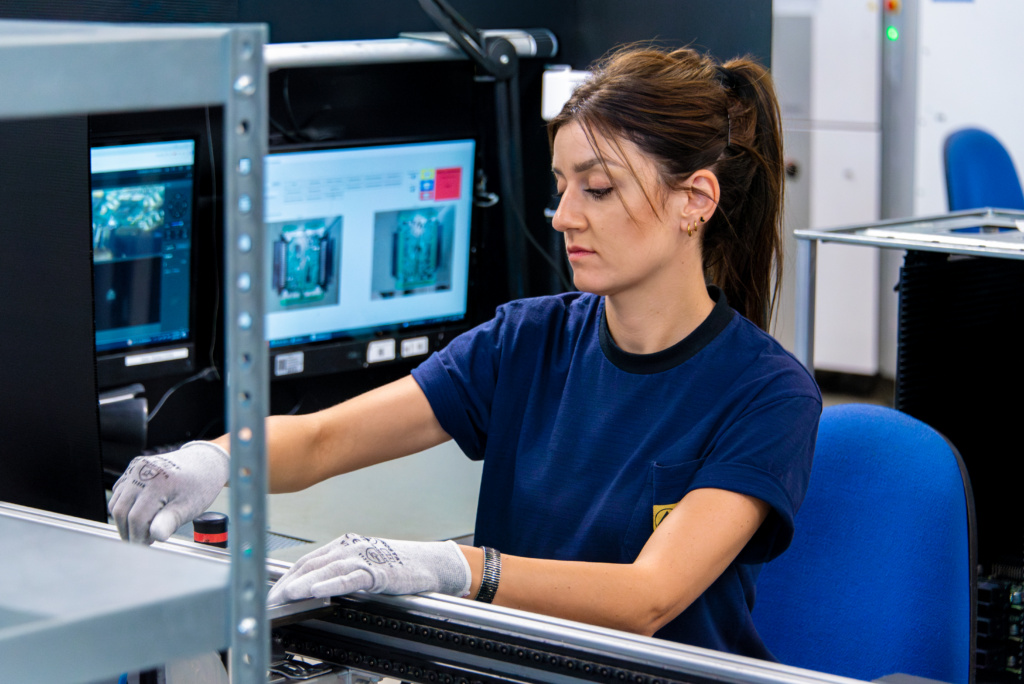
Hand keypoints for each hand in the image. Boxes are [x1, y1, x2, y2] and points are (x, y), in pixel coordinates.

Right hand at [108, 441, 228, 544]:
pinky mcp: (134, 467)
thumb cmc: (199, 485)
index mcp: (157, 482)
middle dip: (129, 531)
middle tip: (143, 541)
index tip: (144, 547)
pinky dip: (125, 506)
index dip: (138, 537)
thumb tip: (156, 536)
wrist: (205, 463)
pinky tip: (141, 513)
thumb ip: (170, 521)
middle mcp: (142, 471)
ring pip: (116, 502)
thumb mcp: (189, 507)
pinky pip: (120, 492)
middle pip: (121, 511)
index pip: (137, 519)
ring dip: (125, 520)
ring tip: (144, 528)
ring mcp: (136, 467)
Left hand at [268, 533, 470, 604]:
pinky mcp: (378, 571)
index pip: (306, 561)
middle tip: (267, 601)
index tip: (268, 595)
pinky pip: (350, 577)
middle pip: (310, 564)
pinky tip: (316, 589)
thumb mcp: (363, 565)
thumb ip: (340, 573)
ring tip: (284, 595)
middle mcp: (350, 547)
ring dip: (302, 583)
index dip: (285, 578)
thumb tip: (311, 589)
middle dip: (286, 584)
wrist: (432, 563)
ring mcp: (364, 557)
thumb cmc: (399, 566)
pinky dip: (331, 583)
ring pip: (326, 569)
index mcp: (344, 546)